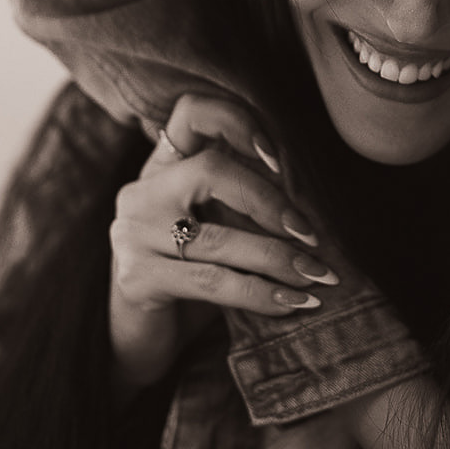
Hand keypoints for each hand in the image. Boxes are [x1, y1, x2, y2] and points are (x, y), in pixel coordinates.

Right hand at [109, 95, 337, 394]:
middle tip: (311, 235)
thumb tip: (317, 211)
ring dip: (277, 258)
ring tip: (317, 277)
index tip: (278, 157)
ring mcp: (133, 234)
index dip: (236, 121)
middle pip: (212, 170)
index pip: (191, 112)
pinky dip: (260, 293)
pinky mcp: (137, 278)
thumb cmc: (191, 275)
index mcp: (163, 167)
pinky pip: (212, 282)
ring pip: (219, 237)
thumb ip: (242, 205)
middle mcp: (141, 192)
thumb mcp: (215, 228)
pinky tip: (291, 304)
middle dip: (271, 203)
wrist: (140, 336)